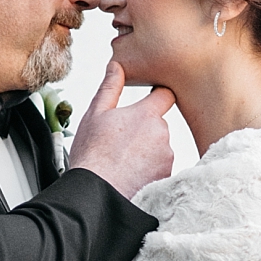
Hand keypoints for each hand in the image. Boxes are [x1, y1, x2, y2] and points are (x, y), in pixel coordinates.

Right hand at [68, 60, 173, 198]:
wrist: (97, 193)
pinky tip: (131, 174)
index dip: (158, 96)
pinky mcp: (167, 176)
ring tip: (123, 161)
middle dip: (145, 130)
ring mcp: (167, 156)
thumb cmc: (93, 155)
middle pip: (159, 125)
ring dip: (147, 152)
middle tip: (121, 143)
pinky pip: (161, 168)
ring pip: (160, 147)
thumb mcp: (95, 114)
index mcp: (146, 114)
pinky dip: (149, 170)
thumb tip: (116, 66)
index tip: (149, 101)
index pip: (165, 95)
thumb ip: (110, 87)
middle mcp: (162, 133)